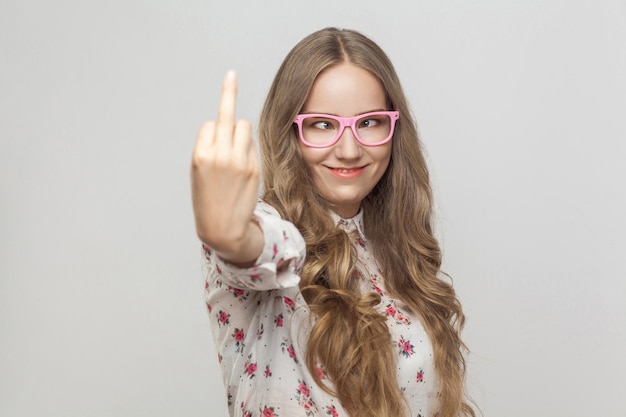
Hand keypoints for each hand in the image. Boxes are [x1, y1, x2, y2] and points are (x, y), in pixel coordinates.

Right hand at [191, 71, 261, 263]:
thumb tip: (227, 122)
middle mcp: (219, 155)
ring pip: (243, 126)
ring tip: (235, 151)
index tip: (214, 137)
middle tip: (231, 73)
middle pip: (228, 116)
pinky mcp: (254, 168)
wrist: (223, 228)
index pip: (210, 124)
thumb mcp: (198, 171)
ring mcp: (238, 161)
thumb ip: (210, 147)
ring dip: (240, 131)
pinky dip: (248, 148)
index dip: (212, 132)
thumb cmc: (208, 198)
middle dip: (228, 97)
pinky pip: (252, 144)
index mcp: (200, 155)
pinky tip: (243, 166)